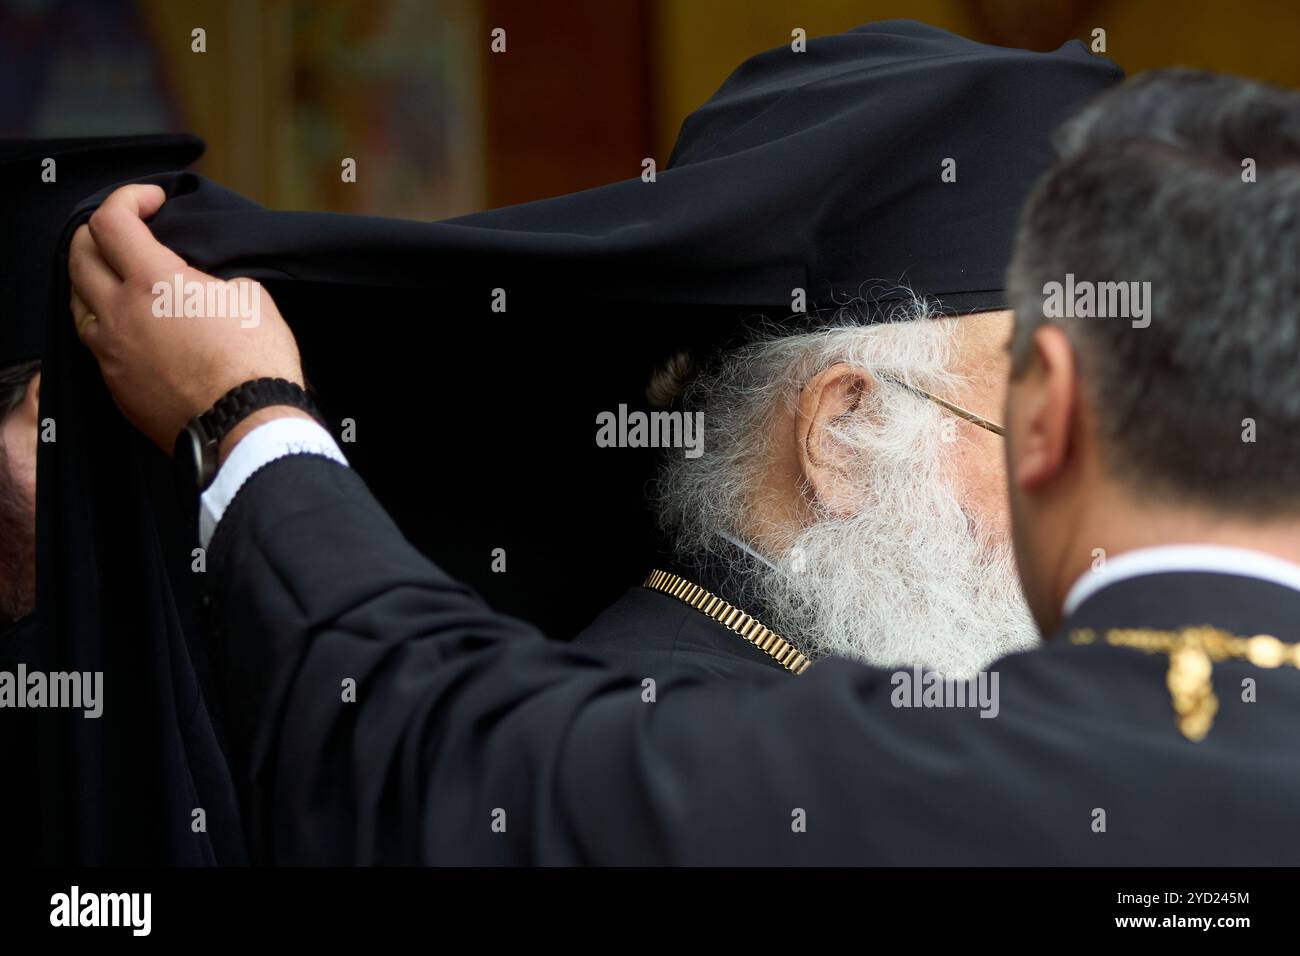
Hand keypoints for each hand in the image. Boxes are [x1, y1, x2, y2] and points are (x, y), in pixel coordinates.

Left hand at [68, 184, 304, 451]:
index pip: (111, 220)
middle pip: (78, 253)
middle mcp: (119, 314)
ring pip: (76, 300)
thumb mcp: (251, 297)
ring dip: (94, 277)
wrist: (247, 428)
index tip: (151, 201)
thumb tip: (200, 284)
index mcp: (153, 282)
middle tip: (128, 230)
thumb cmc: (256, 364)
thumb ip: (212, 278)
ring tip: (122, 278)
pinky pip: (94, 342)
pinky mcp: (115, 386)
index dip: (129, 198)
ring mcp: (111, 353)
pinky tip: (133, 326)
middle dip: (101, 230)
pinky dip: (106, 322)